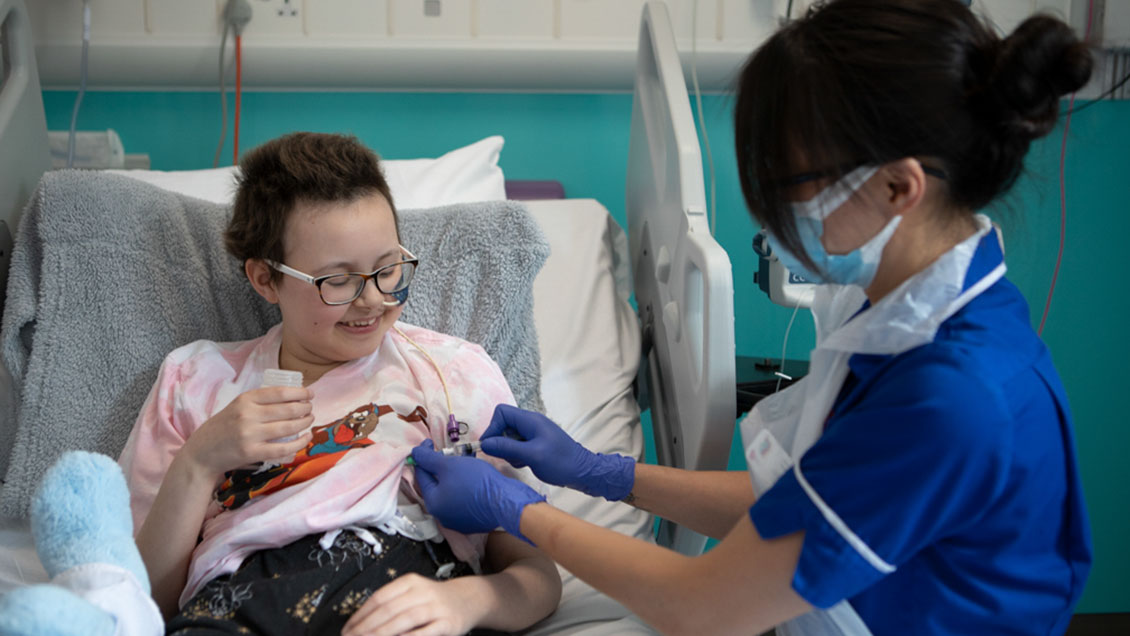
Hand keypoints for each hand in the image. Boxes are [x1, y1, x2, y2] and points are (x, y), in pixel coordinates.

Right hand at [180, 386, 313, 478]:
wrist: (202, 453)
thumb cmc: (224, 427)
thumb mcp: (237, 407)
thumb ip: (259, 402)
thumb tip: (292, 398)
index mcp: (245, 399)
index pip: (279, 392)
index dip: (299, 392)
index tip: (310, 394)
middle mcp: (247, 415)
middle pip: (288, 409)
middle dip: (305, 408)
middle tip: (310, 409)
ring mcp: (249, 434)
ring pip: (288, 427)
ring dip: (305, 423)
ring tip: (310, 420)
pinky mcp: (251, 452)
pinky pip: (283, 448)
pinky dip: (300, 443)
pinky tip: (306, 438)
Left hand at [342, 574, 475, 635]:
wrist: (470, 599)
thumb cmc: (434, 600)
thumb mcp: (413, 593)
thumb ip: (391, 604)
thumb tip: (361, 623)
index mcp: (410, 582)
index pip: (379, 597)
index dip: (360, 615)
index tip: (347, 630)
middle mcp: (423, 591)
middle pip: (389, 609)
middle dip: (366, 627)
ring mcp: (436, 607)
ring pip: (405, 619)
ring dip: (382, 633)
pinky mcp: (448, 623)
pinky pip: (425, 632)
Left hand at [411, 440, 544, 542]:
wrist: (506, 501)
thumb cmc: (475, 481)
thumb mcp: (449, 464)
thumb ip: (428, 458)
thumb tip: (414, 453)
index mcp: (433, 503)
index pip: (421, 475)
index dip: (423, 455)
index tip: (430, 442)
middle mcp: (442, 516)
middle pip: (436, 485)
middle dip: (440, 466)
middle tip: (450, 453)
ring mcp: (459, 520)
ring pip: (450, 492)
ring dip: (453, 476)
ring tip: (464, 462)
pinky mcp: (474, 521)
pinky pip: (463, 500)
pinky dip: (464, 487)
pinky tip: (474, 477)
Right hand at [479, 404, 634, 500]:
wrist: (583, 473)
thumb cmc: (560, 462)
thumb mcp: (532, 455)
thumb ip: (507, 448)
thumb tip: (484, 443)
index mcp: (530, 420)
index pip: (501, 413)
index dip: (492, 428)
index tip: (490, 447)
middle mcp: (531, 423)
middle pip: (503, 425)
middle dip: (501, 442)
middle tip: (509, 456)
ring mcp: (534, 434)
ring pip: (509, 437)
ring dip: (509, 451)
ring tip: (522, 461)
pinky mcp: (536, 444)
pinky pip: (518, 446)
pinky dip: (517, 455)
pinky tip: (527, 463)